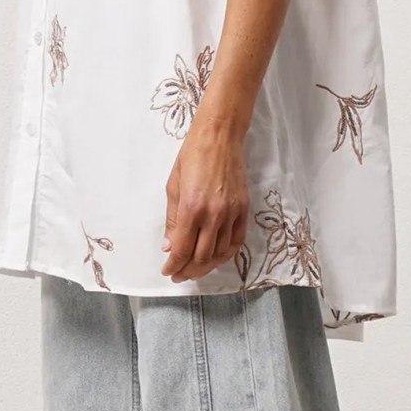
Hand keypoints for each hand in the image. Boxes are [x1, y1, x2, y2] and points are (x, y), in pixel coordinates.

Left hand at [161, 113, 249, 282]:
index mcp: (191, 208)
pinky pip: (236, 241)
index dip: (174, 265)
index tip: (167, 270)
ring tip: (195, 268)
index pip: (182, 250)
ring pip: (220, 253)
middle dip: (188, 270)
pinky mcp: (244, 209)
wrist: (219, 137)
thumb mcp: (173, 186)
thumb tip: (170, 246)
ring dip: (206, 266)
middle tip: (178, 273)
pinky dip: (226, 254)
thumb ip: (172, 219)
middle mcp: (213, 215)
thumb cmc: (192, 156)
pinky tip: (216, 257)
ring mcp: (231, 213)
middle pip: (201, 257)